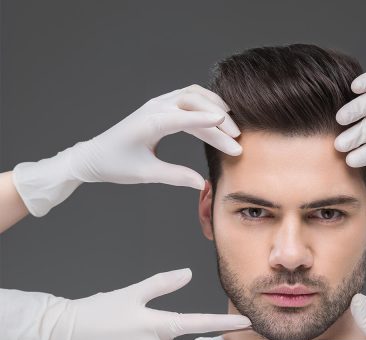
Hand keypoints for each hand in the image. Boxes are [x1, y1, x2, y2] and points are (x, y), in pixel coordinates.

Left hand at [13, 84, 241, 216]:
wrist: (94, 156)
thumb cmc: (116, 164)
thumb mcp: (146, 174)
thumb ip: (175, 176)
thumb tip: (201, 183)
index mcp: (149, 123)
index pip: (182, 117)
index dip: (205, 120)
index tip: (226, 124)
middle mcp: (154, 108)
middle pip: (193, 101)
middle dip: (217, 118)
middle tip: (236, 138)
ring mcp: (158, 104)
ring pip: (193, 95)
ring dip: (214, 107)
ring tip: (232, 127)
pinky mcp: (161, 107)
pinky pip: (188, 99)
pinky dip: (205, 106)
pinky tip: (218, 120)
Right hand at [41, 268, 250, 339]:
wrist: (58, 334)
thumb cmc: (96, 311)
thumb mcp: (130, 293)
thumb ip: (162, 284)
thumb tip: (187, 274)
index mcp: (156, 325)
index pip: (198, 322)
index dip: (224, 322)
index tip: (247, 323)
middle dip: (152, 334)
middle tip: (126, 326)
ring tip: (114, 338)